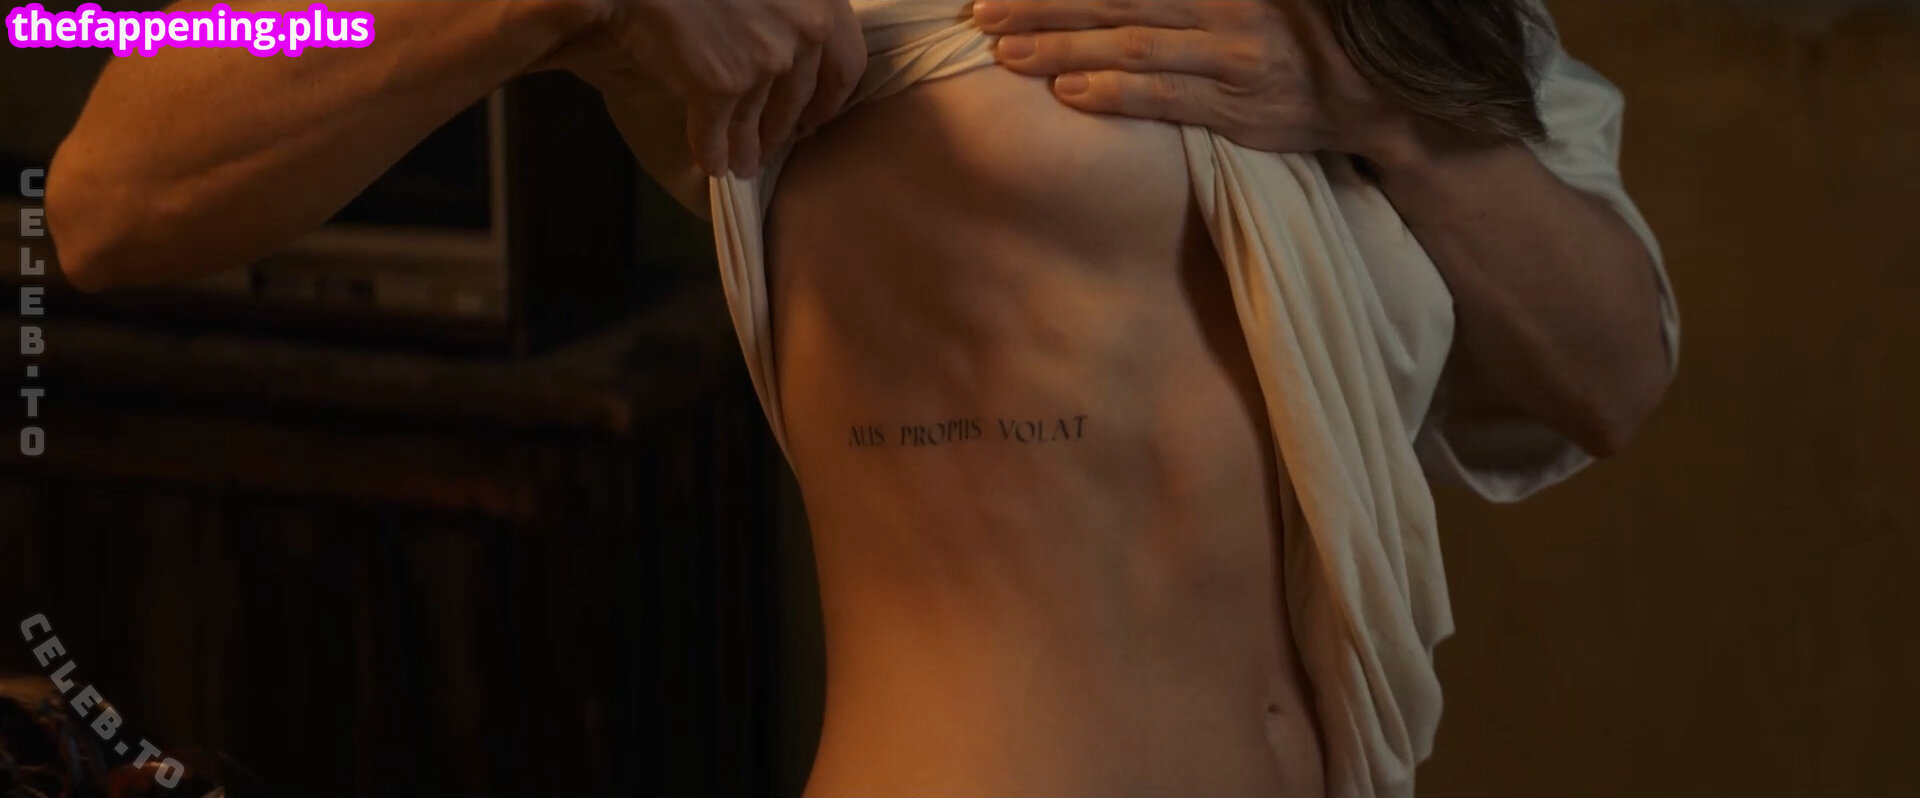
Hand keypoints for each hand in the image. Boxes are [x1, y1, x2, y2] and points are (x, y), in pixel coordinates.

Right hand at [546, 0, 865, 176]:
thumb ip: (787, 5)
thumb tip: (792, 51)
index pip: (846, 63)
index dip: (830, 98)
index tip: (816, 116)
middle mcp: (805, 30)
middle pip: (799, 98)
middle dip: (784, 128)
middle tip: (773, 144)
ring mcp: (765, 58)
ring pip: (759, 120)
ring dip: (749, 149)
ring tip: (741, 164)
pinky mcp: (722, 83)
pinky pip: (719, 131)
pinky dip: (712, 152)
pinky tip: (710, 164)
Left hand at [971, 0, 1413, 158]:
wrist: (1380, 90)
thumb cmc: (1300, 37)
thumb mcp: (1250, 0)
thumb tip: (1119, 0)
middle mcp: (1223, 9)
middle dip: (1044, 6)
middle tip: (984, 12)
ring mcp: (1231, 58)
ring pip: (1131, 45)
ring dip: (1062, 48)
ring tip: (1006, 53)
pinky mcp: (1239, 108)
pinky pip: (1166, 97)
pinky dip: (1114, 92)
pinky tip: (1068, 92)